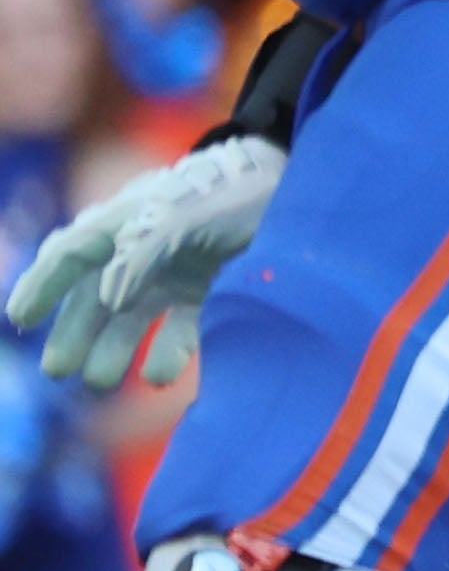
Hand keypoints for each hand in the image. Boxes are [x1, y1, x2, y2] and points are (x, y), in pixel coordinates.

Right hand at [6, 135, 284, 388]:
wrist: (299, 190)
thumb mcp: (184, 212)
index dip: (42, 286)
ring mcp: (176, 272)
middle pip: (93, 297)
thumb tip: (107, 300)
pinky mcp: (211, 291)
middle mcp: (143, 250)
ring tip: (101, 380)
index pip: (70, 254)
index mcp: (125, 220)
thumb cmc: (232, 191)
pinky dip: (168, 352)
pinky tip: (161, 376)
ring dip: (113, 350)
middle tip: (58, 371)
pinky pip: (181, 328)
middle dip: (74, 333)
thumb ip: (141, 250)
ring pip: (130, 319)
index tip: (19, 320)